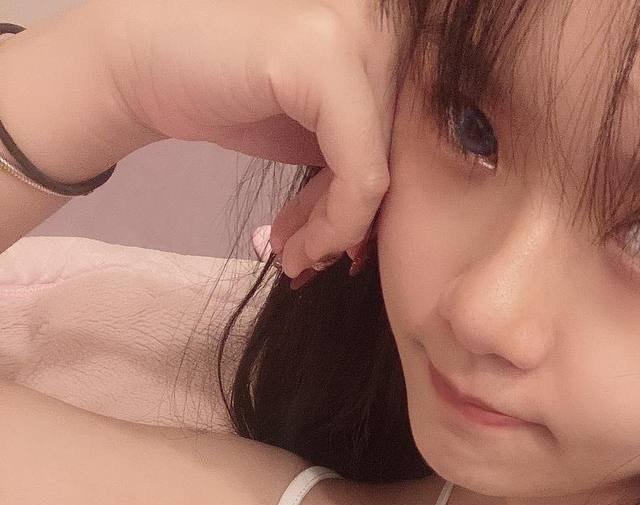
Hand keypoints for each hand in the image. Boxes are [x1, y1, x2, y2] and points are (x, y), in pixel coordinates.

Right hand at [84, 0, 405, 276]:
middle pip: (407, 161)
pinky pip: (361, 176)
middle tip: (311, 262)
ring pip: (387, 173)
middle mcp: (386, 23)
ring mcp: (358, 33)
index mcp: (392, 36)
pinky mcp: (326, 60)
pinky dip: (335, 227)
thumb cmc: (229, 94)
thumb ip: (366, 157)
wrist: (138, 64)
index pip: (417, 144)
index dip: (380, 208)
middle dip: (358, 226)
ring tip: (297, 261)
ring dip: (341, 235)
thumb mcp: (318, 131)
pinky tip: (297, 247)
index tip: (340, 253)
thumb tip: (409, 226)